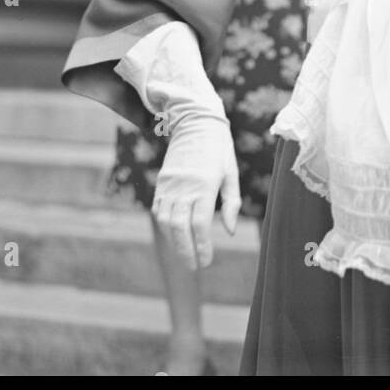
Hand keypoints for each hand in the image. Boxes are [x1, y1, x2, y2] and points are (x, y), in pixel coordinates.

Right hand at [153, 108, 240, 270]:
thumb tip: (229, 232)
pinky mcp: (161, 183)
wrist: (195, 122)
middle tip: (193, 267)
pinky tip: (173, 235)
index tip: (206, 262)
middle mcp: (185, 187)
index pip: (201, 225)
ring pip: (165, 221)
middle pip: (179, 228)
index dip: (202, 247)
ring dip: (173, 242)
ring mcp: (170, 185)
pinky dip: (164, 226)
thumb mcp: (231, 174)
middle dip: (185, 251)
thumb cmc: (219, 149)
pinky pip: (158, 209)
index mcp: (205, 186)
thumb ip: (231, 204)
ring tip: (184, 254)